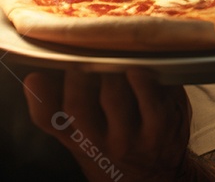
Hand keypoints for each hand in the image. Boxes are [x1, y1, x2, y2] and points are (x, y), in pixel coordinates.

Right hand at [23, 68, 191, 181]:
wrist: (154, 176)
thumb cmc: (114, 148)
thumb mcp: (83, 137)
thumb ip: (62, 110)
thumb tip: (38, 75)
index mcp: (75, 139)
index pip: (47, 118)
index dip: (42, 94)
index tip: (41, 73)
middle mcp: (100, 141)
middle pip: (78, 104)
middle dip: (79, 75)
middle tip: (85, 58)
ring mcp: (132, 136)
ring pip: (113, 97)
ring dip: (111, 71)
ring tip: (113, 58)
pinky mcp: (163, 126)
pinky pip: (151, 100)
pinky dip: (144, 80)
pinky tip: (140, 68)